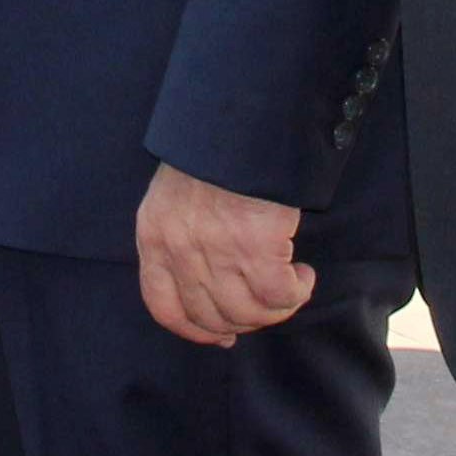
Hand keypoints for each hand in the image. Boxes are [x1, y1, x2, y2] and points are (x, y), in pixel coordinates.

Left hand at [136, 161, 311, 347]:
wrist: (240, 119)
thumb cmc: (213, 152)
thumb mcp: (174, 195)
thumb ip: (181, 239)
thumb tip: (209, 291)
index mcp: (154, 237)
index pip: (164, 307)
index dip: (195, 331)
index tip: (223, 336)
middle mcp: (179, 250)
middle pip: (211, 317)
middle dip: (245, 321)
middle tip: (268, 305)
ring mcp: (216, 251)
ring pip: (248, 313)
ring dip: (275, 309)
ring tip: (290, 285)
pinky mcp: (256, 247)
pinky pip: (279, 296)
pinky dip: (296, 292)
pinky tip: (301, 274)